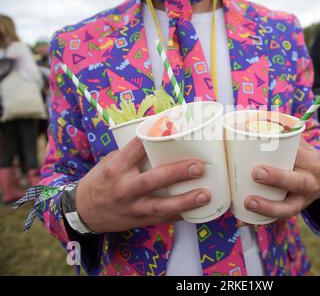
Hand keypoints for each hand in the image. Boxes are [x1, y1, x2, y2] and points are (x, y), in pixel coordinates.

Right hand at [76, 137, 210, 232]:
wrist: (83, 212)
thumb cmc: (100, 182)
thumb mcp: (110, 162)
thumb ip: (132, 154)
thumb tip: (160, 138)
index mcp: (116, 168)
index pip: (136, 148)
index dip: (156, 138)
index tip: (176, 129)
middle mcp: (124, 188)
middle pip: (153, 180)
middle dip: (178, 172)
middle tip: (199, 166)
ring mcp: (132, 207)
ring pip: (161, 205)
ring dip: (185, 200)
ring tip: (206, 194)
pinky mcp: (138, 220)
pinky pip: (163, 219)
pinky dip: (181, 215)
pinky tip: (198, 211)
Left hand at [243, 137, 319, 218]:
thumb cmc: (301, 159)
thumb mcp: (298, 145)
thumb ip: (279, 134)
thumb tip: (246, 121)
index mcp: (312, 161)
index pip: (300, 155)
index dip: (285, 150)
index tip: (266, 147)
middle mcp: (311, 183)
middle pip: (297, 182)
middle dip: (277, 178)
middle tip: (256, 173)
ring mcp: (304, 201)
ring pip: (289, 208)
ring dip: (268, 207)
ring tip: (247, 202)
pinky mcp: (294, 212)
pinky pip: (277, 220)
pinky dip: (259, 221)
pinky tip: (243, 222)